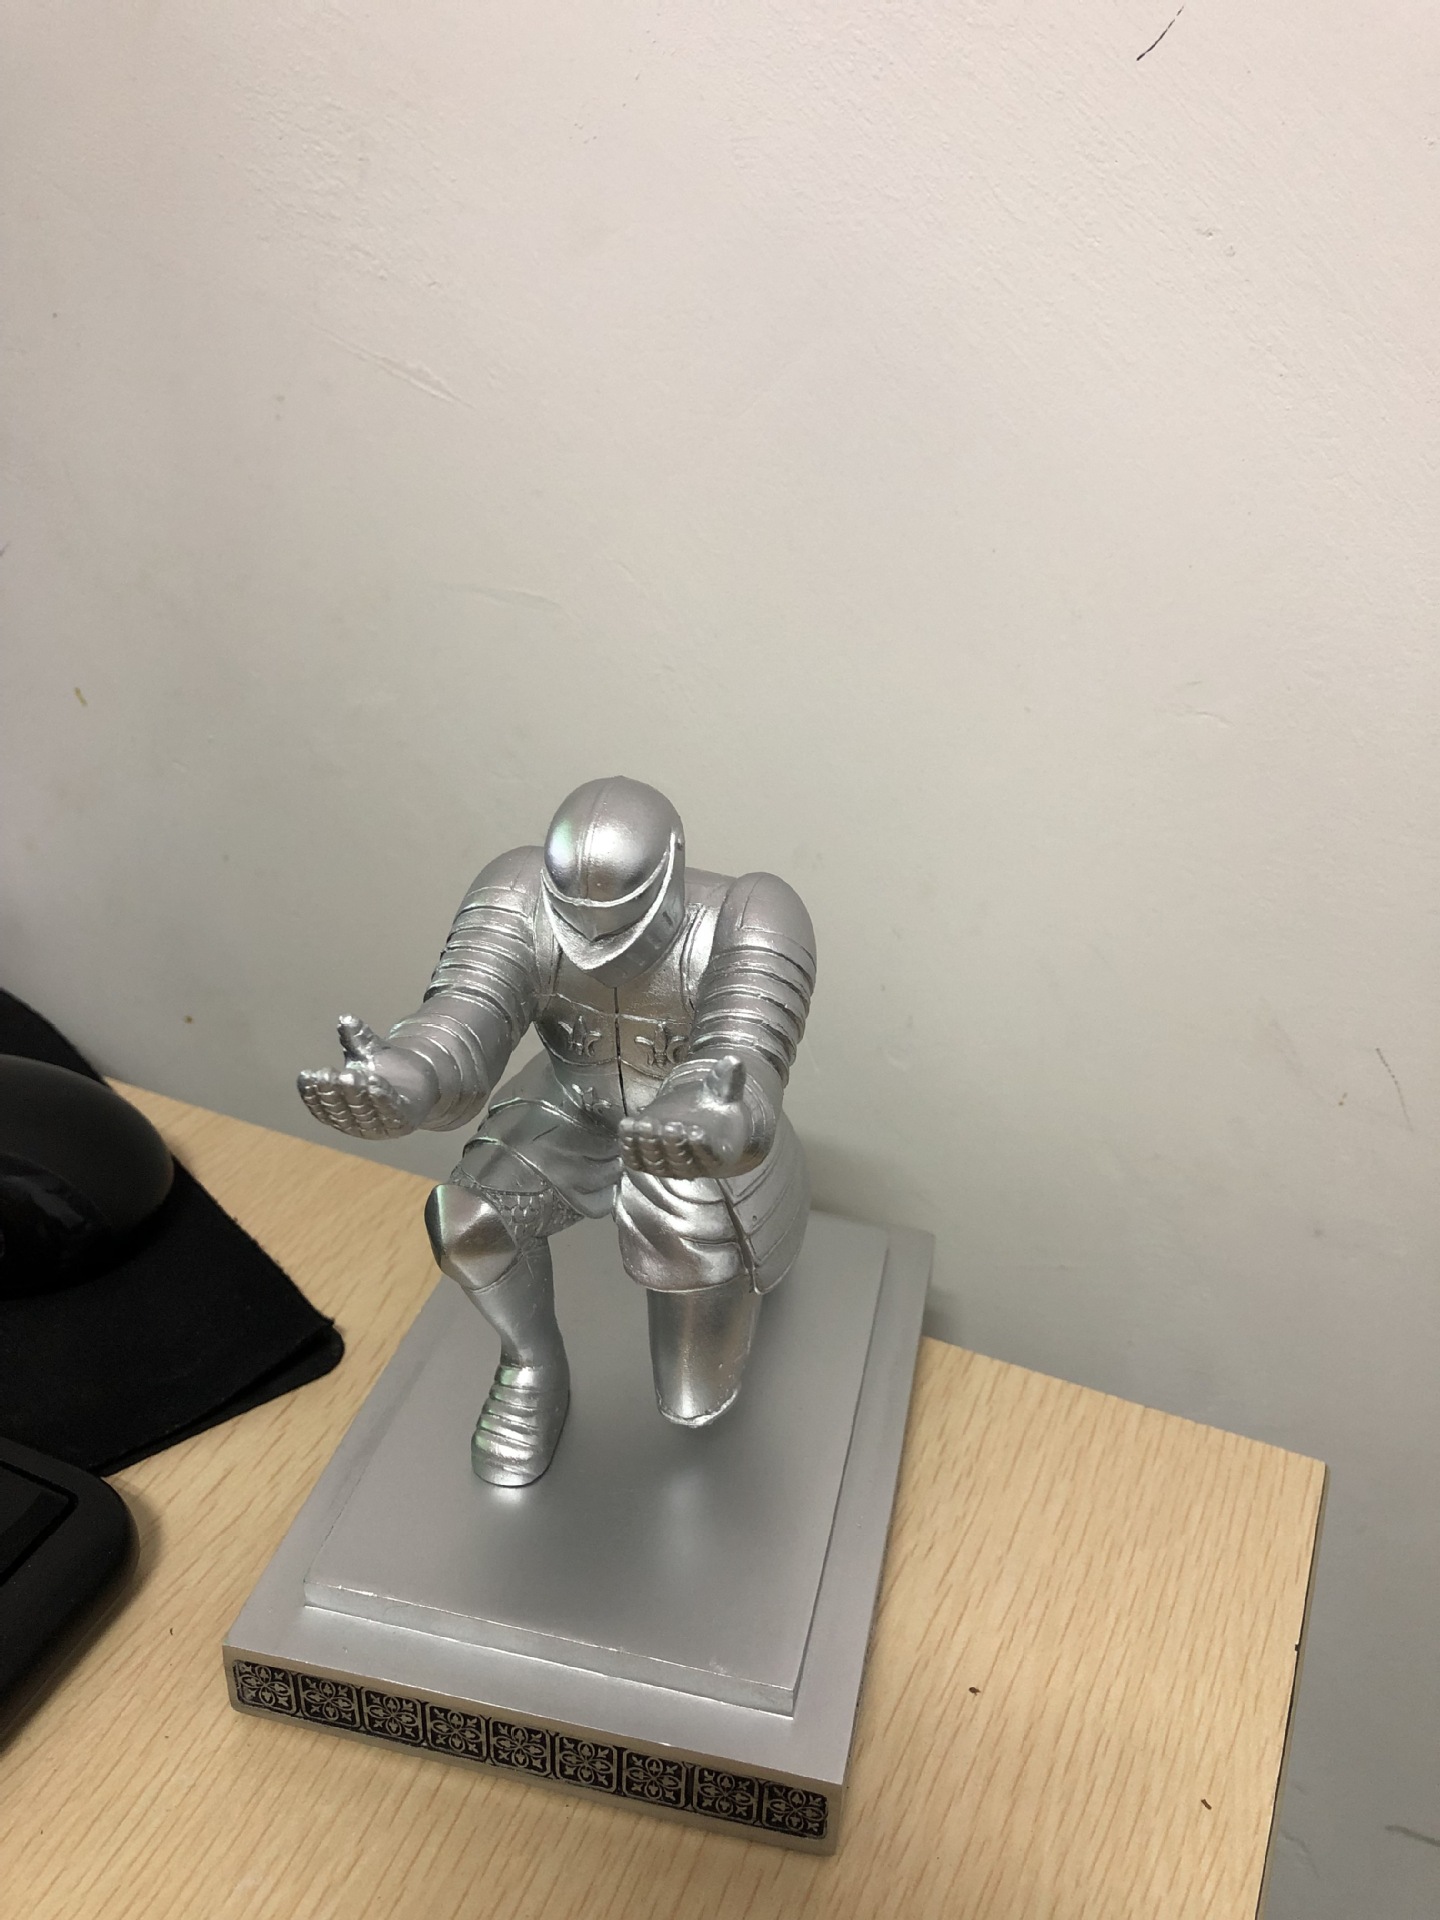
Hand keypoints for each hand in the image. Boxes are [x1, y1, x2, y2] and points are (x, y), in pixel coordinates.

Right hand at [297, 1015, 438, 1139]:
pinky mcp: (402, 1123)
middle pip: (340, 1109)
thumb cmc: (386, 1070)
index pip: (321, 1106)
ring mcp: (379, 1126)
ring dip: (355, 1094)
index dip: (311, 1092)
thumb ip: (356, 1039)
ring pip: (363, 1111)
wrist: (422, 1084)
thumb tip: (346, 1019)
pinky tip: (374, 1082)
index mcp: (341, 1110)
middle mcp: (357, 1123)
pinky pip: (390, 1110)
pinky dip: (381, 1097)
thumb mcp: (368, 1053)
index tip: (306, 1075)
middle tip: (326, 1074)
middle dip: (332, 1092)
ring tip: (349, 1076)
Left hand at [618, 1055, 769, 1180]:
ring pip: (658, 1161)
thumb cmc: (713, 1109)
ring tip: (642, 1124)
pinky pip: (638, 1160)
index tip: (696, 1131)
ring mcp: (670, 1167)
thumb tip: (734, 1059)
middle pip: (680, 1158)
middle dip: (670, 1142)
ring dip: (647, 1144)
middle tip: (663, 1125)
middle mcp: (694, 1166)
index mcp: (719, 1152)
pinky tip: (626, 1128)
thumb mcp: (723, 1092)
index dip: (702, 1144)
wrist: (696, 1123)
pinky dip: (629, 1147)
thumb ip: (728, 1078)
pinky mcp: (649, 1164)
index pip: (711, 1153)